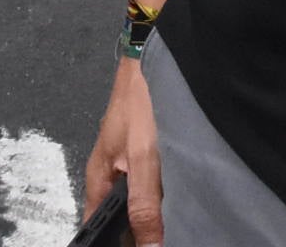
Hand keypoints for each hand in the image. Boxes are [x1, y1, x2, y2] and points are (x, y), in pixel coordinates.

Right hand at [83, 58, 165, 242]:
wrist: (154, 57)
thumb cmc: (141, 101)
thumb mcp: (143, 158)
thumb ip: (144, 204)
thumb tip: (148, 246)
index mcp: (99, 178)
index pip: (98, 225)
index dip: (116, 242)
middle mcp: (112, 172)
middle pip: (123, 215)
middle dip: (142, 230)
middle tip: (167, 235)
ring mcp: (132, 160)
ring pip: (143, 198)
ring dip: (158, 210)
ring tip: (180, 219)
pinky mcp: (150, 150)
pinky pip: (157, 182)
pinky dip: (169, 191)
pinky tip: (186, 194)